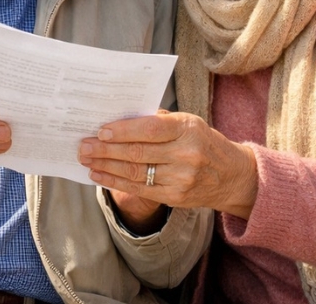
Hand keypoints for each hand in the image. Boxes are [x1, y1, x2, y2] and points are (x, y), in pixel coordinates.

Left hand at [78, 111, 258, 219]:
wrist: (232, 176)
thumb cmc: (204, 142)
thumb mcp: (189, 122)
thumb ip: (159, 120)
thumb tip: (120, 118)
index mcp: (188, 128)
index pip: (150, 129)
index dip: (123, 130)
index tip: (101, 129)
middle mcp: (186, 154)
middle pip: (138, 153)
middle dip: (106, 149)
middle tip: (84, 146)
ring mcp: (180, 178)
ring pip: (135, 173)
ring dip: (106, 166)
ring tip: (87, 159)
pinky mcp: (174, 197)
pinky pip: (139, 189)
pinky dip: (115, 182)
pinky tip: (99, 175)